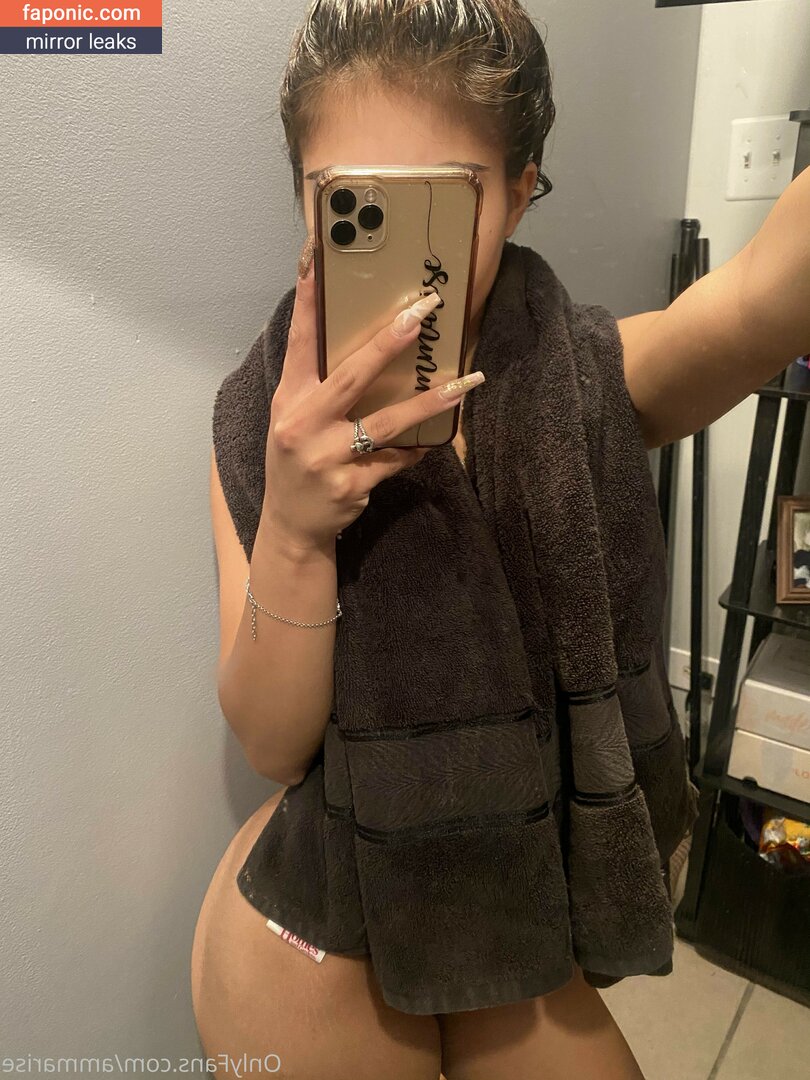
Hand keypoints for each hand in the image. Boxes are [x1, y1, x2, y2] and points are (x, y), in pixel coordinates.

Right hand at [262, 251, 483, 550]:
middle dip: (389, 340)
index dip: (311, 299)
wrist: (291, 524)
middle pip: (351, 375)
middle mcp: (302, 424)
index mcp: (288, 398)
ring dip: (428, 401)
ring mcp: (325, 457)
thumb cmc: (298, 460)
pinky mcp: (350, 485)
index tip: (318, 256)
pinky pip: (395, 460)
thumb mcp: (293, 418)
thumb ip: (318, 383)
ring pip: (386, 422)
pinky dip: (415, 449)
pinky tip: (434, 440)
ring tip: (465, 383)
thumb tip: (366, 341)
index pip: (300, 340)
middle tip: (422, 311)